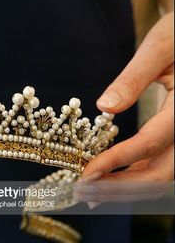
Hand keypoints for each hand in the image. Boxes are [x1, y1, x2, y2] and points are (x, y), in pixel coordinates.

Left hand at [74, 12, 173, 204]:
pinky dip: (132, 180)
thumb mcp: (160, 48)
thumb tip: (104, 106)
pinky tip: (106, 183)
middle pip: (157, 175)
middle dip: (117, 188)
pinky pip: (158, 167)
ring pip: (159, 177)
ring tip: (88, 194)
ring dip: (122, 190)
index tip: (85, 174)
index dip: (116, 162)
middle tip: (82, 193)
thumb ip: (134, 77)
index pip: (149, 144)